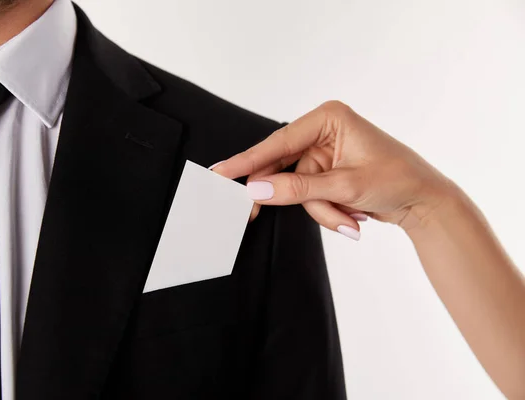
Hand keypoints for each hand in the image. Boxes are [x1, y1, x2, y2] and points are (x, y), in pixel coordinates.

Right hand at [213, 101, 457, 239]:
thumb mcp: (344, 186)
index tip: (221, 172)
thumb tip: (256, 190)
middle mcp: (324, 132)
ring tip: (350, 220)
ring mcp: (325, 154)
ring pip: (298, 189)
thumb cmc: (398, 180)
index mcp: (329, 118)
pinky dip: (327, 212)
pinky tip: (352, 218)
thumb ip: (297, 188)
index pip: (279, 141)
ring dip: (321, 210)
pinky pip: (310, 197)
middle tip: (250, 214)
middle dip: (292, 196)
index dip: (248, 160)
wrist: (426, 202)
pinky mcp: (328, 173)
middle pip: (284, 167)